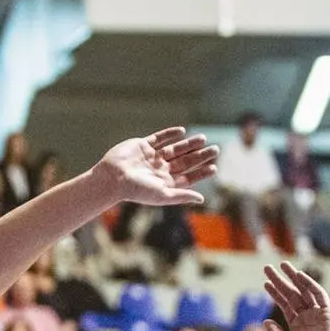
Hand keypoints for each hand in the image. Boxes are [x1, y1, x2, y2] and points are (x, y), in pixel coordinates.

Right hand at [95, 128, 217, 207]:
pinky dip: (170, 134)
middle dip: (200, 156)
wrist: (113, 177)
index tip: (214, 166)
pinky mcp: (142, 146)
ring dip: (189, 144)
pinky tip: (182, 132)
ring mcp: (151, 157)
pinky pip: (159, 138)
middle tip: (216, 149)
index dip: (201, 172)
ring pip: (175, 149)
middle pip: (185, 161)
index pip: (188, 177)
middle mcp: (160, 170)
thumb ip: (182, 195)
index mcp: (165, 183)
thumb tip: (201, 199)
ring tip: (203, 138)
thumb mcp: (162, 195)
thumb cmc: (136, 190)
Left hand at [260, 262, 329, 330]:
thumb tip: (265, 321)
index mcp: (297, 325)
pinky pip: (319, 295)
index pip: (285, 304)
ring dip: (294, 277)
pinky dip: (310, 284)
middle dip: (280, 281)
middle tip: (267, 268)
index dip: (275, 293)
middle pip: (292, 294)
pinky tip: (298, 276)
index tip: (265, 283)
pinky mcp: (328, 314)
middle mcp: (308, 318)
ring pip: (304, 291)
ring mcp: (318, 315)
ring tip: (282, 265)